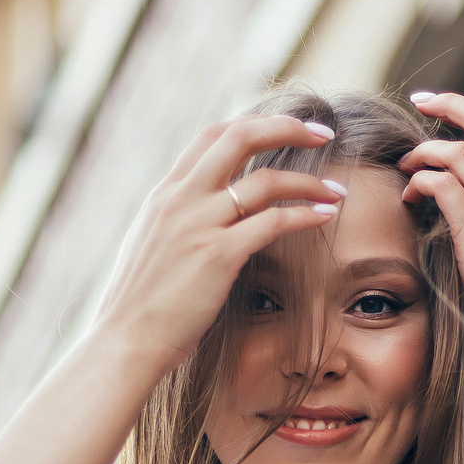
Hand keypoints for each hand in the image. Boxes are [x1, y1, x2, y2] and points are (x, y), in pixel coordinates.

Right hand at [90, 115, 346, 369]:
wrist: (126, 339)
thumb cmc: (141, 304)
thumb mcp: (154, 245)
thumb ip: (181, 221)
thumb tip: (207, 215)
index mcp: (165, 193)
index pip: (213, 135)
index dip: (254, 123)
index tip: (288, 127)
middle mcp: (181, 199)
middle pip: (240, 137)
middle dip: (288, 127)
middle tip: (324, 133)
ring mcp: (199, 225)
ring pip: (265, 181)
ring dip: (309, 182)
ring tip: (337, 191)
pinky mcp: (218, 255)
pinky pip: (273, 222)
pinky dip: (305, 215)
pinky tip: (325, 217)